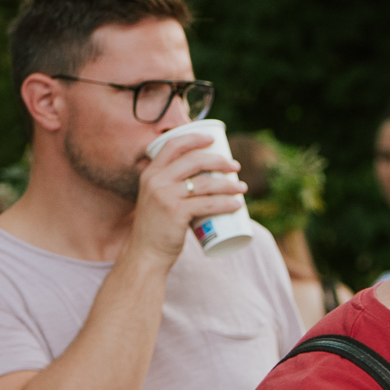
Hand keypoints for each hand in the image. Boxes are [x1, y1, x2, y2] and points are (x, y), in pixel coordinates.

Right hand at [134, 125, 243, 265]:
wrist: (146, 251)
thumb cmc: (158, 225)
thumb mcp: (158, 198)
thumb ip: (172, 186)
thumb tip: (205, 178)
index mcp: (151, 172)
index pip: (172, 145)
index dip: (194, 138)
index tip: (213, 139)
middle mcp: (156, 180)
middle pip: (194, 161)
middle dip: (219, 160)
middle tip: (235, 166)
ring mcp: (165, 196)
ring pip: (205, 183)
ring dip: (229, 183)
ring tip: (242, 187)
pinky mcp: (175, 212)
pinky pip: (207, 204)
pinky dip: (226, 203)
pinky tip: (238, 204)